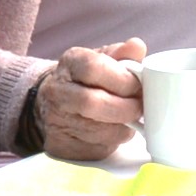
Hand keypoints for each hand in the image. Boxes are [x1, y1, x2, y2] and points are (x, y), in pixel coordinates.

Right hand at [34, 41, 146, 160]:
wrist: (56, 104)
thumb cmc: (88, 80)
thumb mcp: (104, 60)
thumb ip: (123, 55)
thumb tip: (137, 46)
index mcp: (70, 63)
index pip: (94, 68)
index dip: (123, 79)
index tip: (138, 86)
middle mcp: (58, 92)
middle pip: (93, 103)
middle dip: (126, 108)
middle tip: (139, 108)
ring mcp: (55, 121)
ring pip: (98, 131)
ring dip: (123, 128)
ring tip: (129, 120)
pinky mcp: (60, 146)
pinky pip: (95, 149)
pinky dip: (112, 143)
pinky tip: (113, 132)